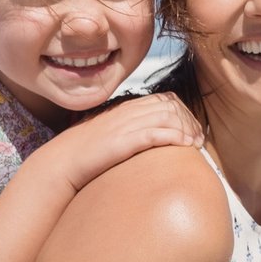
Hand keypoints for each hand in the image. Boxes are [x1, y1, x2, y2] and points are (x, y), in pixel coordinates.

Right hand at [39, 92, 203, 191]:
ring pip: (168, 117)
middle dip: (190, 120)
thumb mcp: (111, 134)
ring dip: (187, 129)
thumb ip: (129, 131)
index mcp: (126, 107)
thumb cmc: (85, 153)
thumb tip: (149, 139)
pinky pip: (156, 133)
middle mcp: (128, 112)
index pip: (165, 99)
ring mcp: (125, 125)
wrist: (61, 161)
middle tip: (199, 139)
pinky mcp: (123, 141)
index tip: (192, 129)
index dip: (183, 112)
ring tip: (196, 144)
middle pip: (171, 106)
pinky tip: (185, 146)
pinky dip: (175, 137)